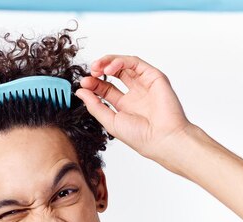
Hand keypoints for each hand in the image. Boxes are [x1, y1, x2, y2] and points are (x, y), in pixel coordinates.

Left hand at [75, 55, 192, 161]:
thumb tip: (80, 92)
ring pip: (124, 65)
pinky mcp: (154, 77)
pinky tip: (110, 68)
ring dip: (108, 62)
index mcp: (125, 106)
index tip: (83, 84)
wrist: (162, 138)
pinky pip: (135, 63)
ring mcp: (145, 84)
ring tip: (97, 68)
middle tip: (90, 73)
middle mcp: (135, 94)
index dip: (93, 84)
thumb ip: (95, 106)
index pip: (106, 89)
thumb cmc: (141, 137)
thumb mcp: (110, 122)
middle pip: (114, 75)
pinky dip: (121, 61)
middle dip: (99, 71)